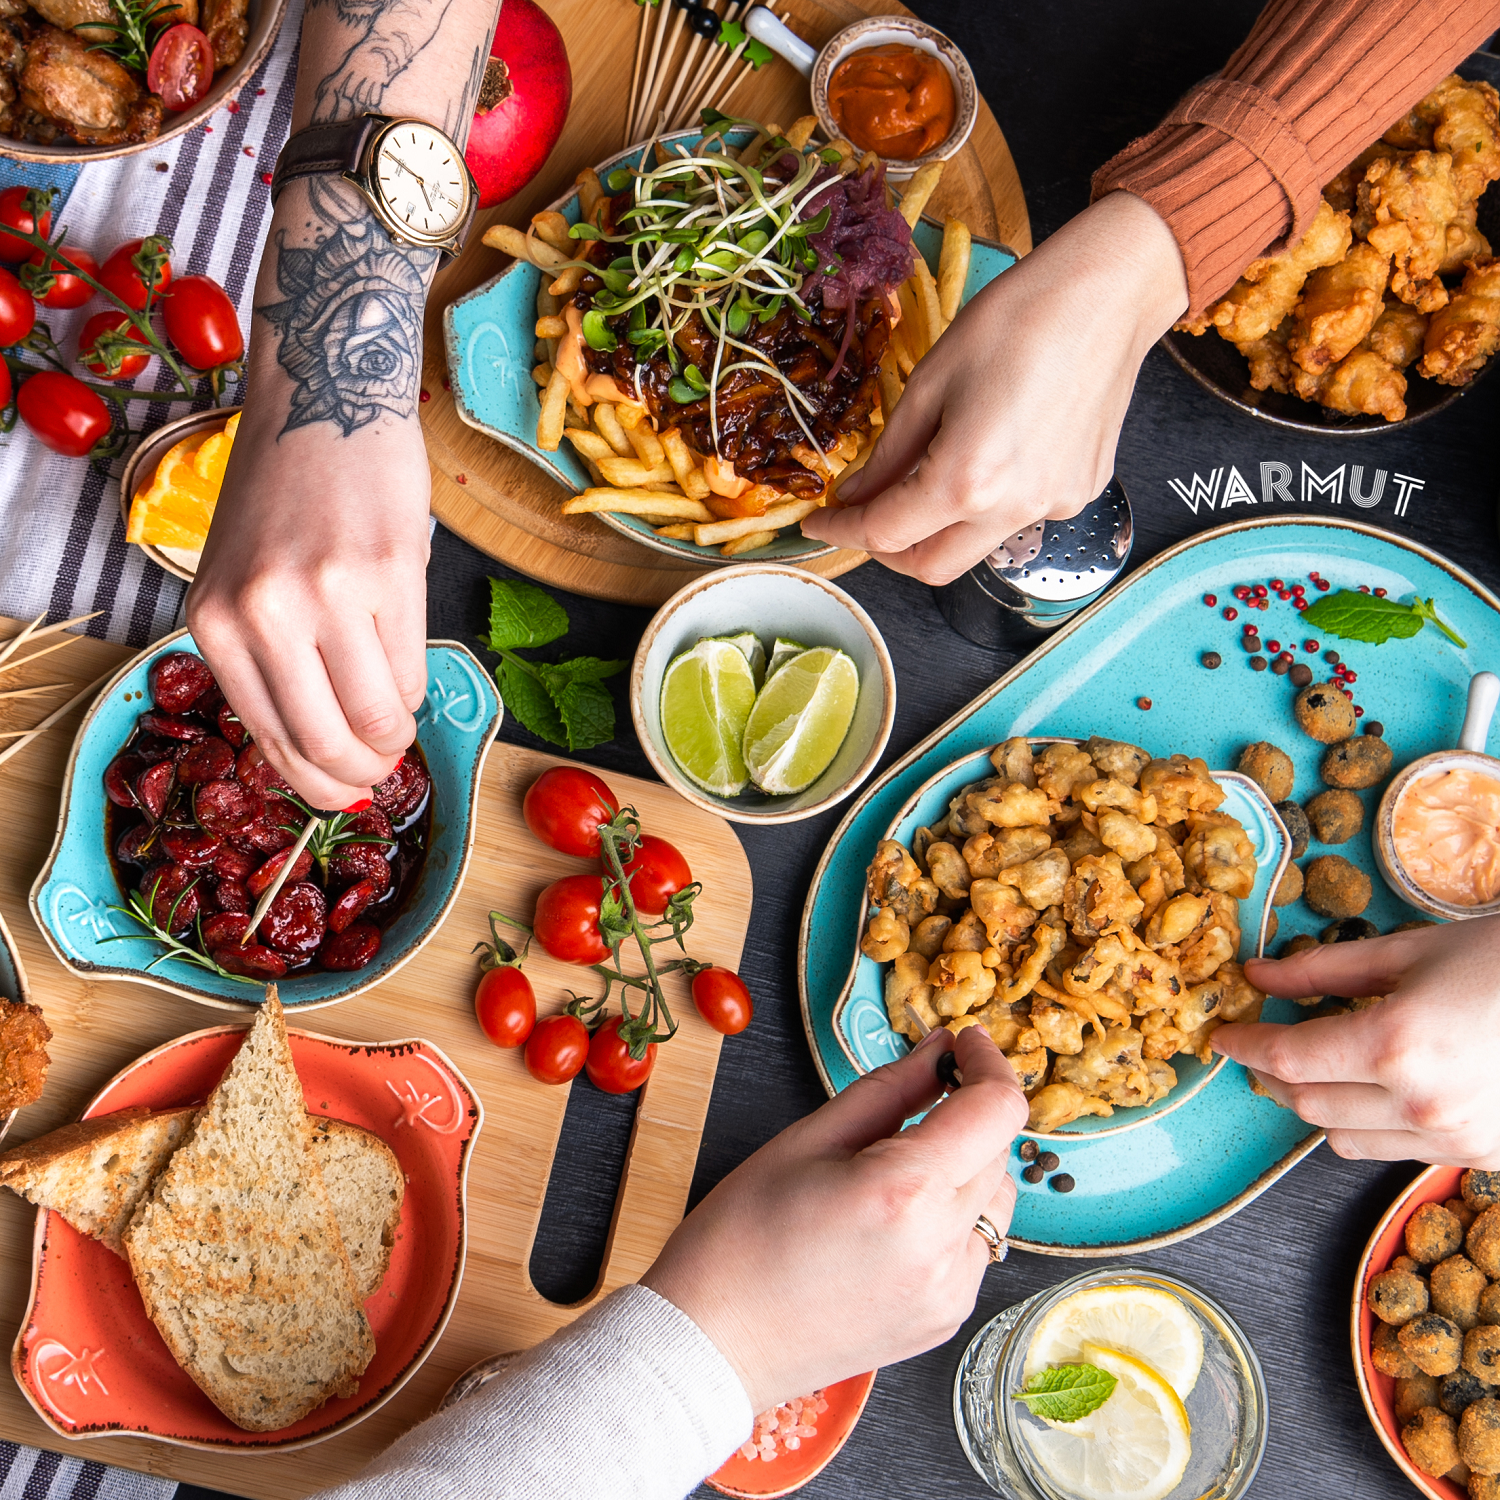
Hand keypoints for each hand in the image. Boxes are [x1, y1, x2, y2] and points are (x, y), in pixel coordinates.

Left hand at [186, 410, 431, 809]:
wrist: (323, 399)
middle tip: (382, 772)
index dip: (318, 783)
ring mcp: (326, 594)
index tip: (346, 791)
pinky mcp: (388, 574)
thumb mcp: (244, 582)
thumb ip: (269, 659)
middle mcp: (262, 613)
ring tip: (400, 725)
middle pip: (328, 743)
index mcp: (213, 622)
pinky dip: (415, 687)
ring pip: (379, 717)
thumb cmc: (284, 493)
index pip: (270, 741)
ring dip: (398, 738)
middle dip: (364, 774)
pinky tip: (404, 665)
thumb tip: (322, 747)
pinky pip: (412, 670)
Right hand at [642, 1024, 1027, 1411]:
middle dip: (966, 1112)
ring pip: (994, 1199)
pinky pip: (976, 1246)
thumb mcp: (808, 1138)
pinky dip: (953, 1217)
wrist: (714, 1342)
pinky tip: (897, 1218)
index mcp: (905, 1191)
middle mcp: (942, 1247)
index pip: (996, 1110)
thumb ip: (888, 1088)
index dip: (987, 1064)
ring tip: (897, 1167)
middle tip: (915, 1097)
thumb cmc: (742, 1238)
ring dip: (964, 1166)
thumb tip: (938, 1052)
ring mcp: (949, 1291)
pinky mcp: (944, 1318)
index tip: (965, 1045)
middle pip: (997, 1151)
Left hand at [801, 191, 1187, 583]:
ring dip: (940, 526)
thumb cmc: (1017, 320)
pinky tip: (991, 451)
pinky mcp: (1079, 493)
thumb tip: (855, 495)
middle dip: (890, 550)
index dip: (842, 532)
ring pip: (975, 546)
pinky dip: (987, 502)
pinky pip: (1017, 517)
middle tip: (867, 513)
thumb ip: (888, 454)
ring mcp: (1052, 506)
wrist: (1107, 294)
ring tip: (931, 470)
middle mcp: (1012, 509)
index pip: (884, 535)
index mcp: (965, 481)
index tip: (819, 521)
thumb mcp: (930, 381)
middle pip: (932, 566)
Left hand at [1211, 918, 1499, 1166]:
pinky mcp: (1486, 1158)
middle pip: (1307, 1106)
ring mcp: (1456, 1140)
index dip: (1244, 1047)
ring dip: (1321, 1106)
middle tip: (1264, 1045)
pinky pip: (1400, 1152)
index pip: (1286, 1059)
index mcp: (1394, 1045)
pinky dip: (1375, 1124)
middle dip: (1274, 1077)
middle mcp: (1420, 1105)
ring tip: (1323, 1065)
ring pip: (1347, 1140)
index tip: (1222, 1036)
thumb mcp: (1414, 948)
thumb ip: (1325, 970)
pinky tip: (1384, 1087)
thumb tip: (1259, 976)